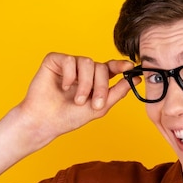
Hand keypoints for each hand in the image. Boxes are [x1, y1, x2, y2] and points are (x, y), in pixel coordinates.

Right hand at [16, 52, 134, 147]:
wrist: (45, 122)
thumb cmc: (69, 117)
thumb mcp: (99, 107)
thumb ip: (118, 92)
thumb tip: (137, 79)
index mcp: (94, 80)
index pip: (110, 68)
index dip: (120, 66)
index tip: (129, 67)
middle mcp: (82, 70)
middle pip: (101, 67)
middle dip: (100, 86)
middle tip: (94, 103)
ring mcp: (69, 64)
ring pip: (87, 62)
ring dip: (85, 84)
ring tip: (77, 100)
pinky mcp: (55, 60)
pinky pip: (70, 60)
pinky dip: (70, 76)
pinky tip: (63, 87)